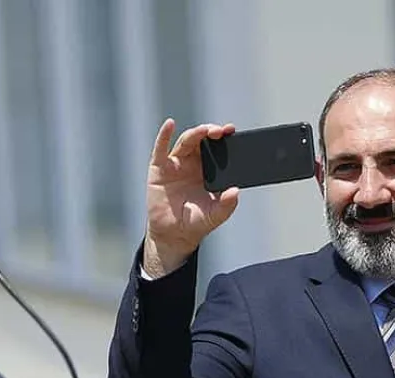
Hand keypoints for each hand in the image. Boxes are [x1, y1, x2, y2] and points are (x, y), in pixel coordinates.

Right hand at [143, 119, 238, 277]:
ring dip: (195, 133)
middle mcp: (192, 163)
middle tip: (221, 131)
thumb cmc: (196, 222)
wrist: (174, 235)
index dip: (224, 138)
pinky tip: (170, 125)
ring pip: (186, 142)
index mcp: (208, 170)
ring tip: (205, 131)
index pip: (217, 148)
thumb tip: (235, 191)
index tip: (232, 131)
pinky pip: (160, 149)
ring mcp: (175, 164)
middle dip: (212, 132)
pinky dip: (164, 135)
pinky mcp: (159, 168)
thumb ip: (227, 205)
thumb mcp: (216, 215)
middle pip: (202, 140)